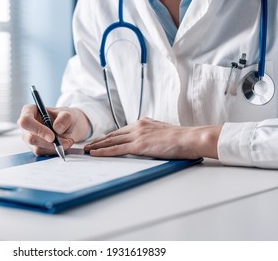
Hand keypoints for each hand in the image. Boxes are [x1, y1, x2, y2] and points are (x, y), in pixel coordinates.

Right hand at [17, 105, 89, 155]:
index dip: (38, 130)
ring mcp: (29, 138)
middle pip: (31, 138)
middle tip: (64, 142)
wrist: (69, 126)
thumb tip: (56, 128)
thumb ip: (64, 118)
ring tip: (68, 141)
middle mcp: (26, 126)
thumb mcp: (68, 114)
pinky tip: (62, 144)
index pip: (26, 121)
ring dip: (55, 147)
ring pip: (37, 148)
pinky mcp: (35, 148)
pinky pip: (43, 153)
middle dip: (48, 143)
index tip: (52, 136)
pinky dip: (55, 151)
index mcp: (29, 111)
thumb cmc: (64, 117)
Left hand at [84, 117, 221, 158]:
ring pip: (111, 141)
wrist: (190, 138)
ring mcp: (137, 135)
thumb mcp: (163, 133)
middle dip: (99, 140)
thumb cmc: (181, 138)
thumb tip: (147, 142)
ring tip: (86, 150)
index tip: (100, 140)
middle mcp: (137, 126)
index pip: (121, 131)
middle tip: (87, 145)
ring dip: (97, 146)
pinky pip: (117, 149)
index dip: (109, 137)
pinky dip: (104, 151)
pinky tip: (95, 154)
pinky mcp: (139, 145)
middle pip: (113, 135)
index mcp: (143, 123)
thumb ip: (151, 135)